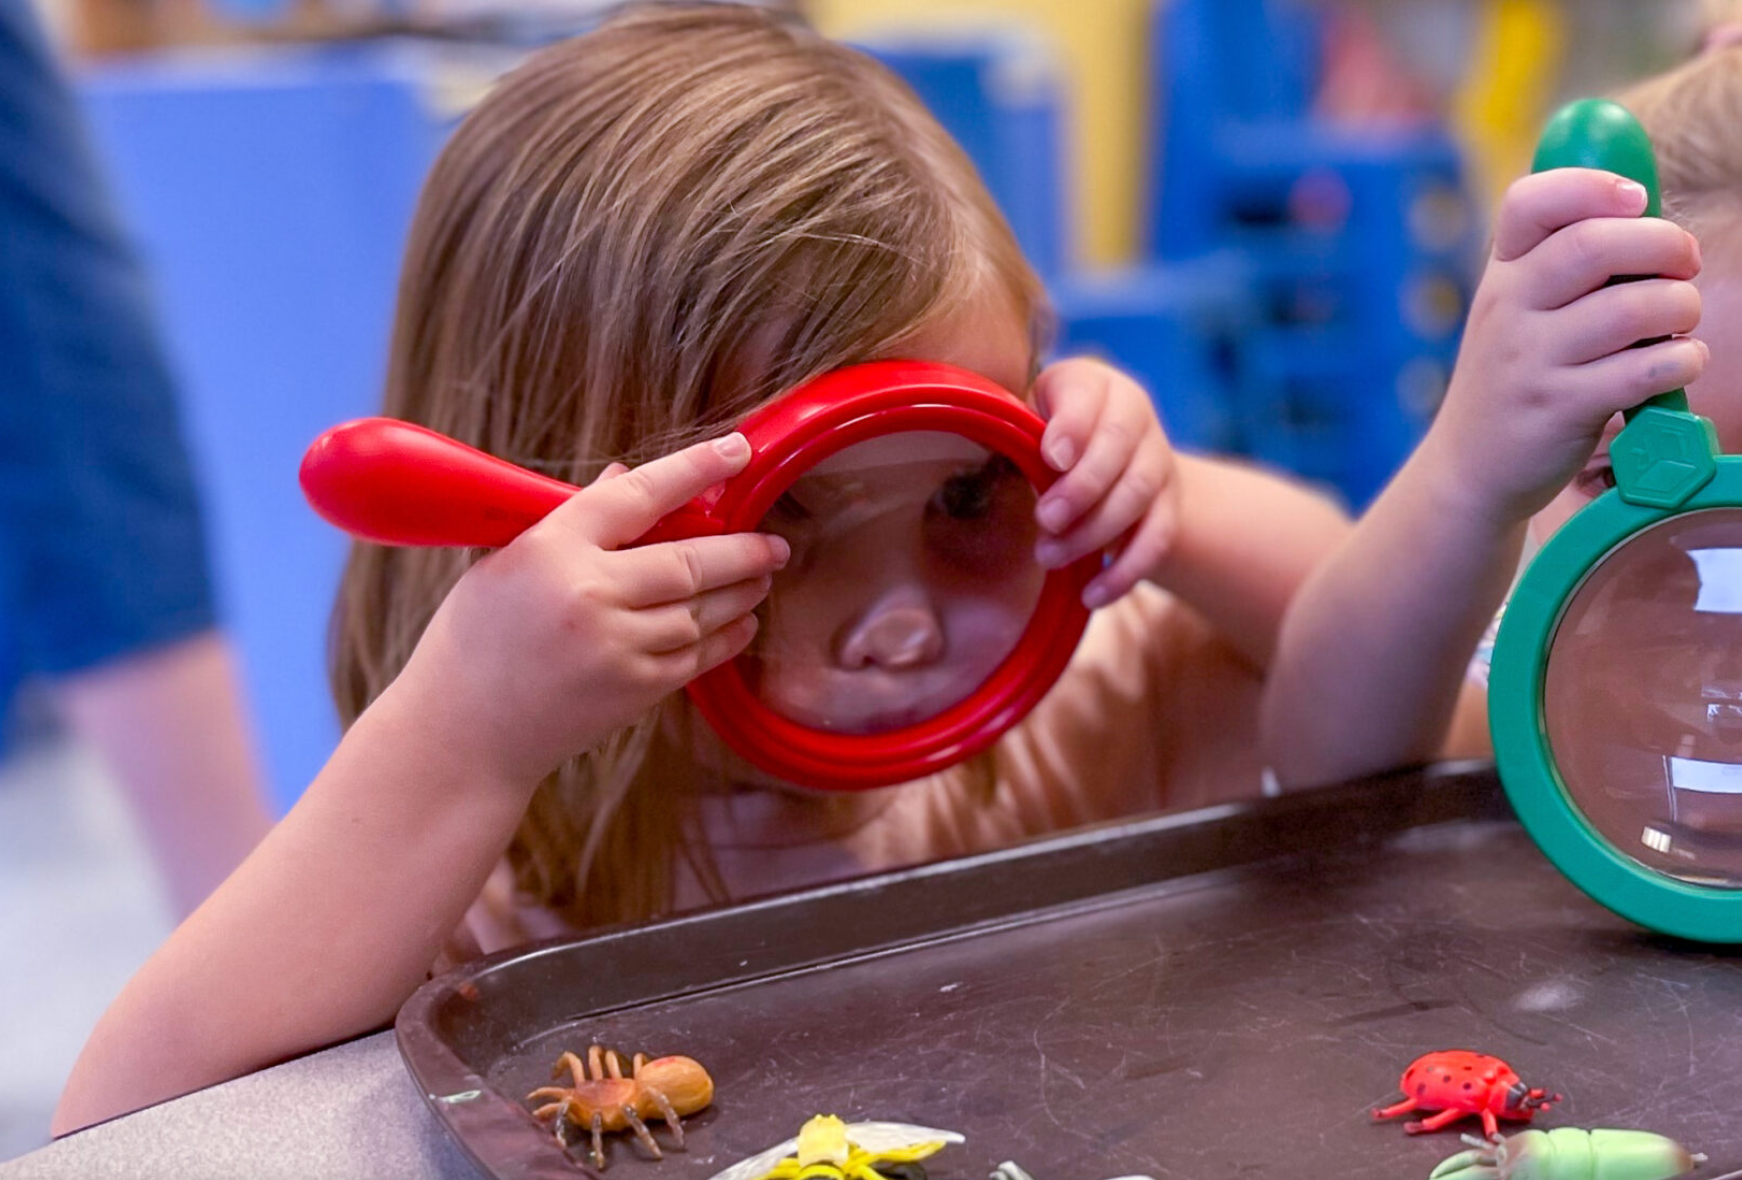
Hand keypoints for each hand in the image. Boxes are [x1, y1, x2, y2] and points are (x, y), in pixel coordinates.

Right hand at [390, 433, 789, 784]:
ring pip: (702, 610)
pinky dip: (726, 636)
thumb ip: (572, 519)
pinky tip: (741, 621)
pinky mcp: (634, 691)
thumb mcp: (507, 560)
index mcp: (551, 549)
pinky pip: (698, 656)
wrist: (463, 734)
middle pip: (689, 560)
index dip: (694, 469)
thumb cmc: (476, 640)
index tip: (735, 451)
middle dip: (742, 549)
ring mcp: (617, 647)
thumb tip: (626, 477)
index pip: (639, 495)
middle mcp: (591, 595)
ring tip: (762, 575)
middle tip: (774, 542)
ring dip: (741, 591)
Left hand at [1031, 358, 1178, 607]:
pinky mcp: (1171, 505)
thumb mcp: (1027, 422)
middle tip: (1044, 519)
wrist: (1113, 459)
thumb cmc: (1049, 439)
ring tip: (1049, 556)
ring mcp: (1158, 459)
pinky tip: (1091, 595)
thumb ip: (1015, 435)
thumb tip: (988, 462)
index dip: (1073, 427)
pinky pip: (1157, 539)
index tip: (1051, 458)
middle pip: (1119, 446)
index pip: (1087, 392)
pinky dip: (1126, 571)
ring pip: (1139, 492)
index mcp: (1092, 383)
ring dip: (1095, 530)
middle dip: (1082, 488)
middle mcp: (1133, 413)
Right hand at [1423, 168, 1705, 525]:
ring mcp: (1530, 360)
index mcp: (1501, 274)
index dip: (1592, 186)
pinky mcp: (1560, 408)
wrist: (1470, 467)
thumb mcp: (1516, 311)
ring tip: (1680, 322)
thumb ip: (1564, 261)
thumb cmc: (1514, 377)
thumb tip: (1643, 208)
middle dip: (1665, 245)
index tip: (1636, 199)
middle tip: (1683, 265)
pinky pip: (1644, 370)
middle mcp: (1508, 310)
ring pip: (1632, 308)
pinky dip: (1681, 361)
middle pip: (1596, 244)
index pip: (1532, 202)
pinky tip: (1676, 365)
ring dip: (1681, 308)